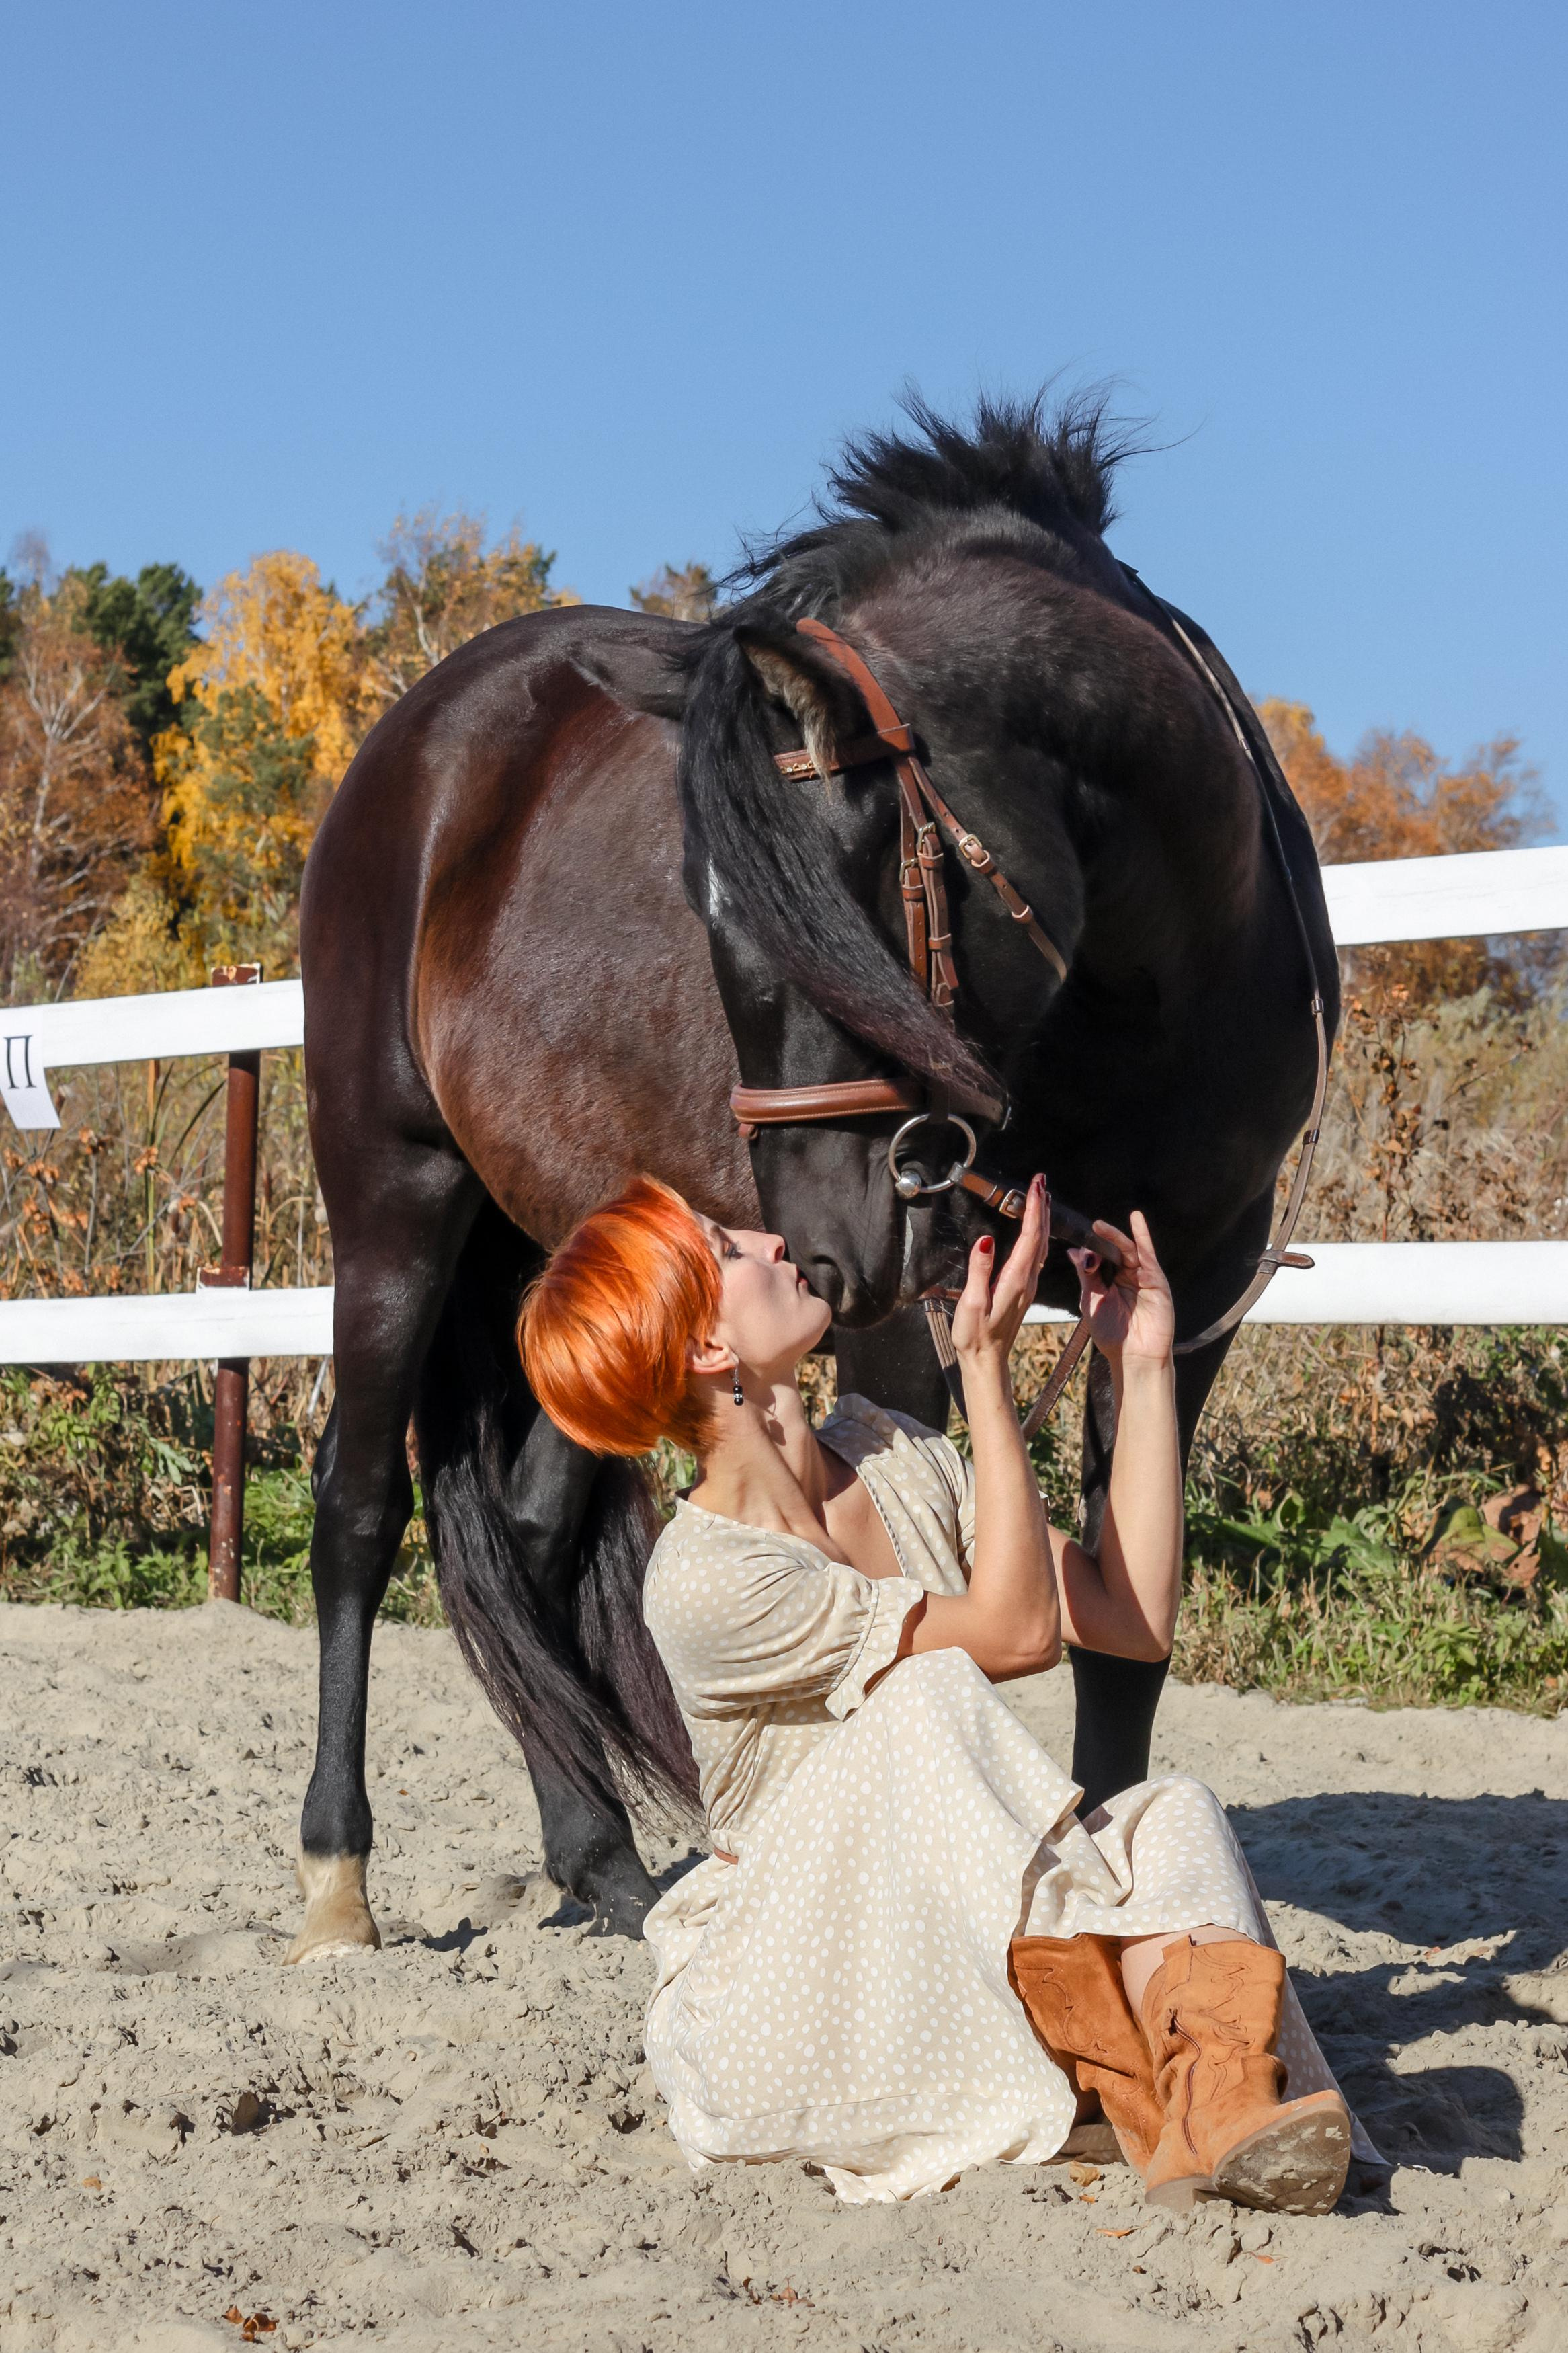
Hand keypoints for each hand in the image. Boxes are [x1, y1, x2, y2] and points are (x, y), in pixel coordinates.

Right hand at [951, 1175, 1048, 1368]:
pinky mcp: (1023, 1289)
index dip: (1033, 1208)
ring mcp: (1027, 1284)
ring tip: (1041, 1197)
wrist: (987, 1360)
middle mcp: (1027, 1279)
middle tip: (1041, 1181)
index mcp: (1015, 1279)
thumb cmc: (975, 1335)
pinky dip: (1038, 1234)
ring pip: (1041, 1244)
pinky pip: (1036, 1254)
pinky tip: (1035, 1229)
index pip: (1030, 1236)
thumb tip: (985, 1240)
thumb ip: (979, 1270)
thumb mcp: (971, 1303)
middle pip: (1041, 1236)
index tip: (1035, 1185)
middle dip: (1042, 1206)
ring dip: (1042, 1218)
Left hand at [1070, 1210, 1174, 1364]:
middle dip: (1100, 1239)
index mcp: (1108, 1282)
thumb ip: (1086, 1275)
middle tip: (1087, 1228)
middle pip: (1112, 1251)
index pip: (1098, 1257)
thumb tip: (1073, 1251)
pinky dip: (1143, 1236)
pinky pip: (1148, 1255)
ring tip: (1099, 1226)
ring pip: (1127, 1250)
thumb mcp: (1092, 1300)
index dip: (1088, 1249)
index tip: (1073, 1237)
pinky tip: (1136, 1219)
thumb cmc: (1111, 1334)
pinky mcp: (1156, 1280)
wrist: (1133, 1357)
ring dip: (1114, 1236)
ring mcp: (1142, 1277)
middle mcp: (1125, 1277)